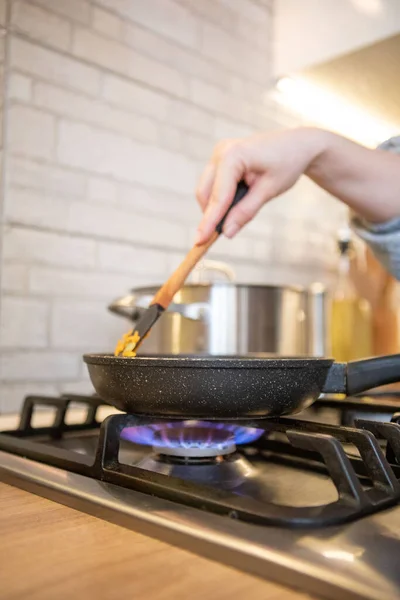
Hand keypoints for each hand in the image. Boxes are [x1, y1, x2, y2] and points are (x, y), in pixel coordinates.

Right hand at [195, 127, 325, 243]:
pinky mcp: (221, 159)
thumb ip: (245, 211)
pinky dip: (220, 199)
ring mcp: (219, 153)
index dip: (209, 222)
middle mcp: (221, 151)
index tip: (199, 242)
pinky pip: (213, 185)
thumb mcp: (268, 191)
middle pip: (205, 193)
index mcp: (233, 155)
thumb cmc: (287, 164)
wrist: (297, 145)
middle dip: (211, 215)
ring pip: (206, 190)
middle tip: (220, 236)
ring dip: (216, 207)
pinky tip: (237, 203)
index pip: (218, 196)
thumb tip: (227, 232)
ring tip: (237, 215)